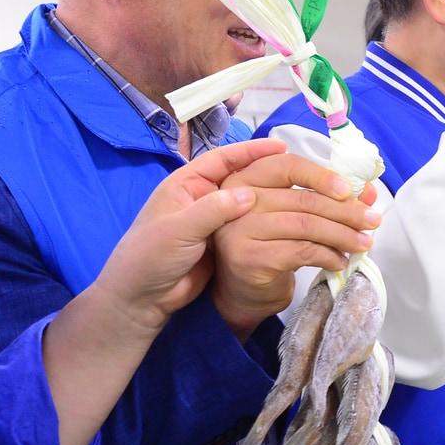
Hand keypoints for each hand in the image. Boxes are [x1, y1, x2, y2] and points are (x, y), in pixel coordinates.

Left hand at [92, 140, 281, 335]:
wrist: (143, 298)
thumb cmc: (149, 257)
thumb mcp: (178, 230)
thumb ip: (212, 210)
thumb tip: (249, 194)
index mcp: (186, 184)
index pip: (223, 159)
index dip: (251, 150)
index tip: (281, 146)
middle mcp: (202, 197)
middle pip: (240, 177)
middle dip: (268, 171)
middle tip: (300, 170)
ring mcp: (213, 220)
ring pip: (247, 202)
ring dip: (272, 197)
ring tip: (301, 192)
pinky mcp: (223, 242)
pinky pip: (249, 225)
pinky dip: (268, 221)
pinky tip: (288, 219)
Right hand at [210, 151, 380, 339]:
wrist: (245, 290)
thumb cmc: (272, 245)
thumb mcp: (297, 214)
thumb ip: (328, 198)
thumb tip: (369, 193)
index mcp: (248, 176)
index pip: (288, 166)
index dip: (323, 176)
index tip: (351, 191)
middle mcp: (238, 198)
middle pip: (303, 198)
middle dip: (345, 211)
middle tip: (373, 221)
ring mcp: (240, 228)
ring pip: (305, 224)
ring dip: (342, 235)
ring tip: (363, 244)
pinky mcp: (248, 256)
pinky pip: (300, 251)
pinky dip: (327, 255)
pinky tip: (340, 261)